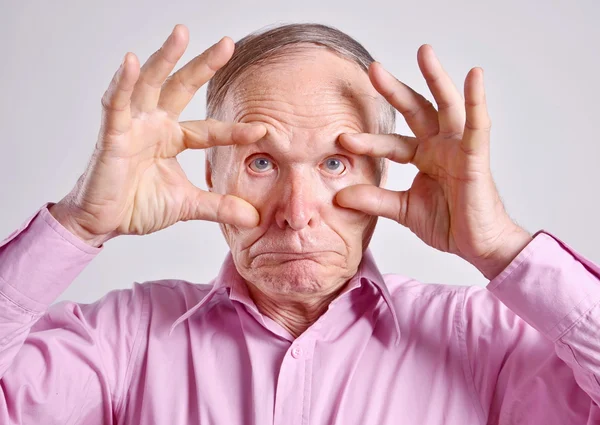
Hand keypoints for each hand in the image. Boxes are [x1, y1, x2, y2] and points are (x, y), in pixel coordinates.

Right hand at [50, 25, 265, 247]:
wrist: (104, 224)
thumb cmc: (138, 206)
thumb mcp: (188, 205)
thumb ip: (219, 206)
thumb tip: (254, 219)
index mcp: (173, 139)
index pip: (209, 130)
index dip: (233, 130)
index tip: (262, 129)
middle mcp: (154, 125)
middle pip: (181, 88)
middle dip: (203, 65)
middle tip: (227, 43)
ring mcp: (133, 126)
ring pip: (150, 85)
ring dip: (164, 58)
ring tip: (181, 34)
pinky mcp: (111, 134)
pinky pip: (116, 104)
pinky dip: (123, 83)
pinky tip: (132, 62)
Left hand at [335, 45, 531, 279]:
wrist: (476, 245)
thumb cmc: (447, 223)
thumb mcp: (402, 209)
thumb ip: (374, 200)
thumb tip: (339, 196)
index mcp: (423, 157)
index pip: (391, 143)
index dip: (369, 141)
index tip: (342, 138)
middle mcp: (440, 146)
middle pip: (416, 111)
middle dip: (395, 90)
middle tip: (372, 69)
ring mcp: (459, 148)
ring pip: (446, 107)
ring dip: (436, 79)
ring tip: (423, 53)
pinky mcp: (476, 157)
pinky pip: (478, 127)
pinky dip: (476, 102)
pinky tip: (473, 77)